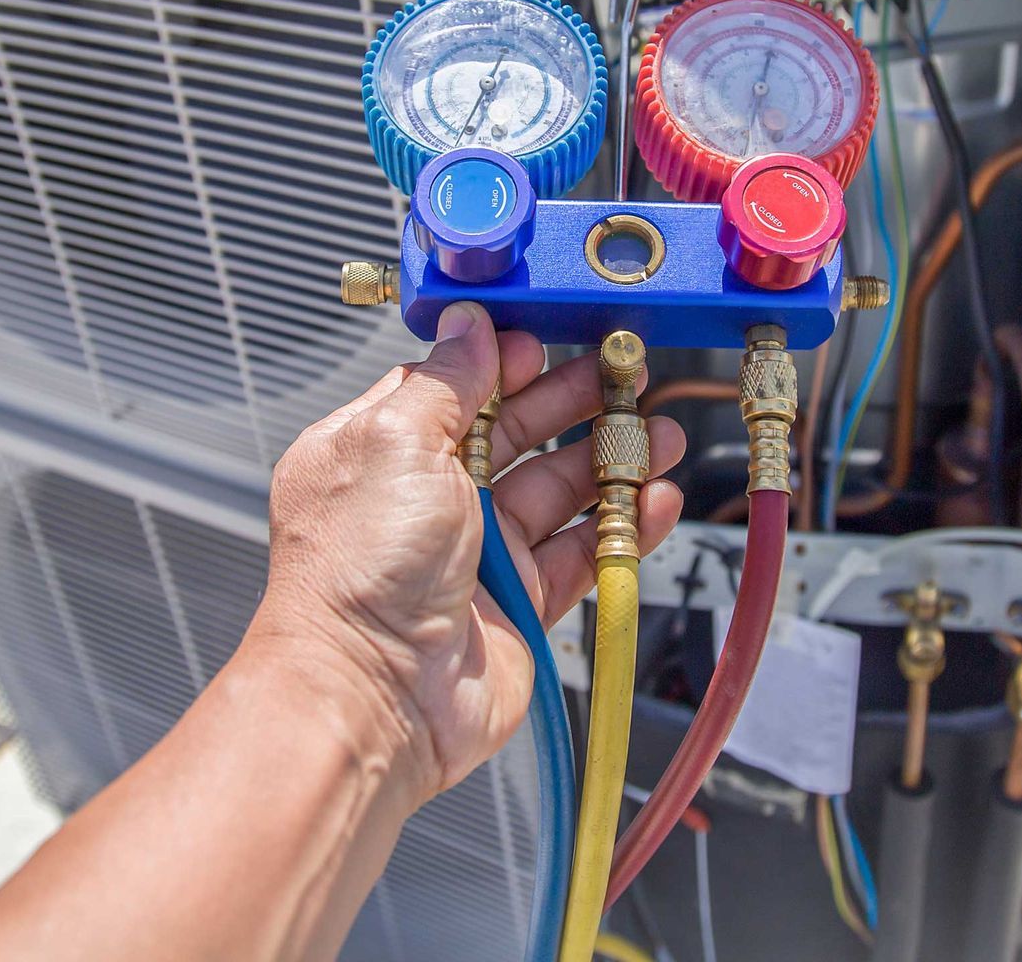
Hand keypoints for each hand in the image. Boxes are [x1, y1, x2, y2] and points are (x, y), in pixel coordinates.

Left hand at [243, 301, 685, 802]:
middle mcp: (427, 499)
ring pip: (559, 490)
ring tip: (662, 433)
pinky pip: (583, 553)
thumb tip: (469, 322)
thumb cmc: (360, 575)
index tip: (556, 337)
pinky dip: (626, 526)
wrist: (373, 699)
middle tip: (627, 374)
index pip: (454, 385)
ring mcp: (476, 553)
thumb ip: (445, 380)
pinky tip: (658, 499)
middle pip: (517, 431)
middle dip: (575, 400)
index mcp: (381, 451)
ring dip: (613, 459)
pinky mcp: (520, 603)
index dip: (507, 359)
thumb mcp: (397, 443)